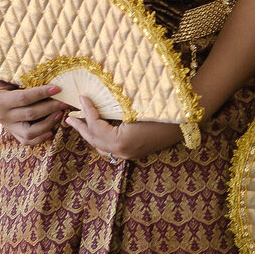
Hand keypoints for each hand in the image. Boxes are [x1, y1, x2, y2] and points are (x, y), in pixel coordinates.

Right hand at [0, 72, 67, 144]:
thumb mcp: (5, 73)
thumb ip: (22, 77)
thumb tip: (49, 73)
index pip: (24, 98)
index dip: (42, 93)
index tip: (58, 88)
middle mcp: (1, 115)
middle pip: (31, 115)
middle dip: (51, 107)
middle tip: (66, 100)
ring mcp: (6, 125)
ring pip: (30, 133)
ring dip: (48, 124)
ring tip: (60, 113)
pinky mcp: (11, 131)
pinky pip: (26, 140)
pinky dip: (40, 137)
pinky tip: (52, 129)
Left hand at [64, 94, 182, 164]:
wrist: (185, 122)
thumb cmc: (161, 110)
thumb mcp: (134, 107)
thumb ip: (112, 107)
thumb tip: (93, 100)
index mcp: (121, 141)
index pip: (96, 125)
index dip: (87, 111)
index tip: (81, 98)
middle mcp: (123, 152)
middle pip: (94, 140)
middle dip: (81, 128)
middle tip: (69, 117)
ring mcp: (129, 155)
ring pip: (101, 147)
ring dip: (89, 135)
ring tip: (79, 125)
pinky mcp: (135, 154)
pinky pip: (110, 150)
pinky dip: (100, 141)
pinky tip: (98, 133)